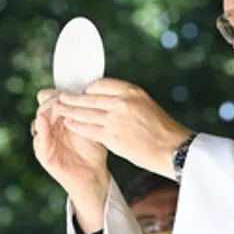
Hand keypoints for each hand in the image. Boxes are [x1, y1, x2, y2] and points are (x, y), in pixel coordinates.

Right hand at [33, 88, 109, 232]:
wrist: (93, 174)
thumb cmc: (93, 150)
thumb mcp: (92, 126)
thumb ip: (86, 110)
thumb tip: (91, 89)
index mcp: (60, 118)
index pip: (51, 97)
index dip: (60, 92)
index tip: (71, 91)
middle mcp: (50, 126)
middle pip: (44, 105)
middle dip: (53, 99)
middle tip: (63, 98)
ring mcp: (45, 139)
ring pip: (39, 118)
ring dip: (47, 111)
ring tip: (55, 106)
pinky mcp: (43, 153)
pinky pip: (39, 139)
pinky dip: (41, 129)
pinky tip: (43, 121)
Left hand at [52, 78, 191, 177]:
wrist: (173, 149)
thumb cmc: (163, 130)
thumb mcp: (146, 105)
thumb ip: (127, 101)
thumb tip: (109, 101)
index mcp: (132, 91)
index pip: (100, 84)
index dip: (88, 89)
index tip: (82, 93)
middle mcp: (122, 102)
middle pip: (90, 97)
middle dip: (73, 98)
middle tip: (60, 97)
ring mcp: (115, 118)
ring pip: (86, 112)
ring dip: (70, 111)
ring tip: (59, 109)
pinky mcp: (112, 135)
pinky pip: (88, 128)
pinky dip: (77, 126)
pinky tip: (70, 124)